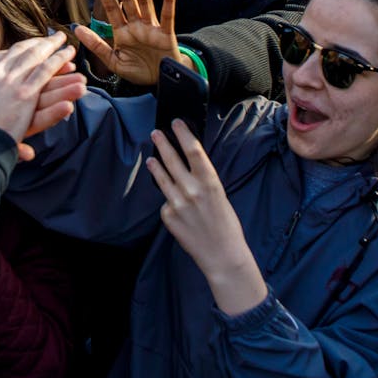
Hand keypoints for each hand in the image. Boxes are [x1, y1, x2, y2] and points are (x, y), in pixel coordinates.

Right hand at [0, 32, 84, 159]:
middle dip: (38, 44)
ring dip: (53, 49)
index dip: (17, 52)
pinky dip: (59, 63)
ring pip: (36, 59)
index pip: (1, 56)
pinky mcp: (25, 95)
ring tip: (66, 43)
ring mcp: (10, 82)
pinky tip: (71, 59)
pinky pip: (45, 73)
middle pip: (21, 52)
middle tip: (53, 38)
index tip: (27, 49)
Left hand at [74, 0, 185, 84]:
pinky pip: (167, 14)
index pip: (111, 7)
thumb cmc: (138, 70)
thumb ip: (97, 45)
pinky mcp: (166, 34)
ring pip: (145, 0)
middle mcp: (136, 24)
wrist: (161, 82)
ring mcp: (151, 27)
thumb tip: (76, 29)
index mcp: (122, 31)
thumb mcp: (114, 61)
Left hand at [145, 122, 264, 313]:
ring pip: (162, 178)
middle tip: (155, 133)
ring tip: (151, 158)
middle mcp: (191, 190)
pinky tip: (177, 207)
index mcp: (209, 182)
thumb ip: (202, 180)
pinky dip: (169, 201)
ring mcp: (177, 203)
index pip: (193, 150)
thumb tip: (187, 165)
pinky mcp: (168, 216)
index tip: (176, 123)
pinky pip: (165, 202)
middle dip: (162, 144)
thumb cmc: (226, 225)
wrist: (222, 255)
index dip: (183, 134)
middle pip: (172, 159)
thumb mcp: (219, 195)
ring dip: (156, 166)